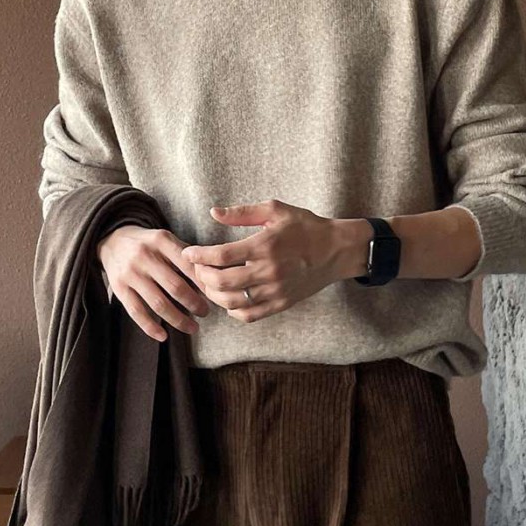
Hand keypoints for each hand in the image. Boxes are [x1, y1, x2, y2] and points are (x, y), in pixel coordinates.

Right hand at [97, 225, 211, 341]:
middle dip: (194, 304)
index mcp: (161, 241)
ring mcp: (130, 273)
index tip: (214, 295)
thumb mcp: (166, 238)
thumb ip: (186, 255)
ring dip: (178, 319)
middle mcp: (145, 256)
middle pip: (175, 287)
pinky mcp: (119, 288)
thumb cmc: (149, 243)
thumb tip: (211, 277)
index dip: (203, 283)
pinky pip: (136, 312)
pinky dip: (150, 327)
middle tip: (206, 312)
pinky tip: (164, 336)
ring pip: (158, 303)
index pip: (188, 266)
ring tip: (193, 328)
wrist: (112, 240)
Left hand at [180, 199, 345, 322]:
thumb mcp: (276, 210)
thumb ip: (243, 212)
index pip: (222, 256)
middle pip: (222, 282)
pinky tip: (228, 299)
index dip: (199, 256)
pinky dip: (232, 310)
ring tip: (209, 283)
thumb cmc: (306, 227)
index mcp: (265, 246)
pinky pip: (249, 315)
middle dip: (202, 276)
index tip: (189, 253)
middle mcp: (269, 271)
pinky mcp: (281, 303)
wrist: (337, 250)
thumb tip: (214, 213)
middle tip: (197, 267)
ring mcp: (275, 290)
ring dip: (213, 294)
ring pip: (232, 301)